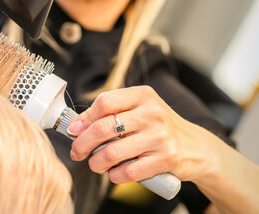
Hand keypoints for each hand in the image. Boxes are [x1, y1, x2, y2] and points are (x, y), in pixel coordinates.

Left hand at [68, 86, 217, 183]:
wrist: (196, 147)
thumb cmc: (158, 127)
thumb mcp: (138, 110)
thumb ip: (110, 114)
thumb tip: (76, 126)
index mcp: (143, 95)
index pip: (104, 102)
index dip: (84, 119)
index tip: (74, 130)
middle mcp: (152, 113)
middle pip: (103, 129)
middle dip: (82, 144)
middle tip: (77, 152)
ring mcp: (160, 136)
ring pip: (111, 153)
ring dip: (96, 163)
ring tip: (95, 164)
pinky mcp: (165, 159)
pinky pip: (128, 172)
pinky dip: (114, 175)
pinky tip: (114, 173)